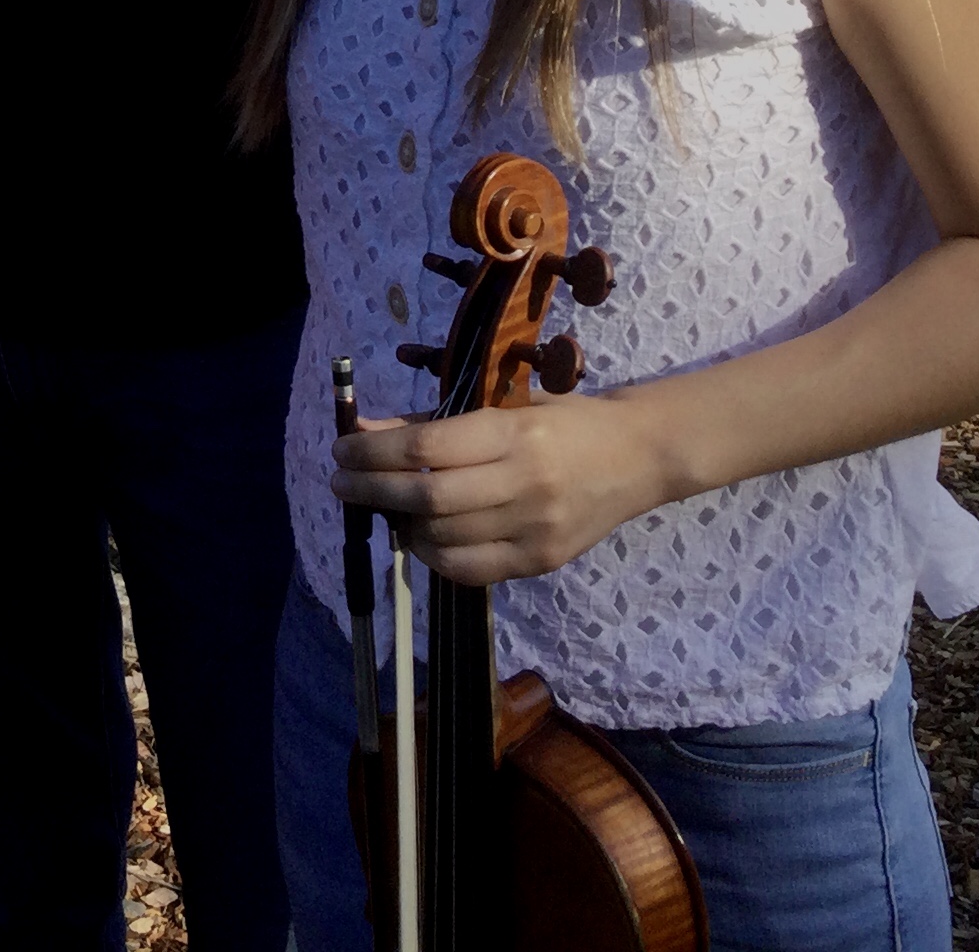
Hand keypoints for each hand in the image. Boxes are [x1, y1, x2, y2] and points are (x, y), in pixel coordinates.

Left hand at [330, 393, 672, 586]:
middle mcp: (524, 483)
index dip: (374, 453)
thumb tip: (365, 432)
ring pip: (444, 538)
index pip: (427, 449)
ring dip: (399, 524)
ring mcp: (534, 528)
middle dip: (372, 490)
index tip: (342, 451)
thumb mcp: (502, 408)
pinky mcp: (540, 562)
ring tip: (380, 506)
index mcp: (513, 434)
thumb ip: (435, 425)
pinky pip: (469, 570)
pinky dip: (432, 556)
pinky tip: (418, 536)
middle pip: (428, 498)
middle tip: (341, 482)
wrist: (637, 457)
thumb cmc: (563, 422)